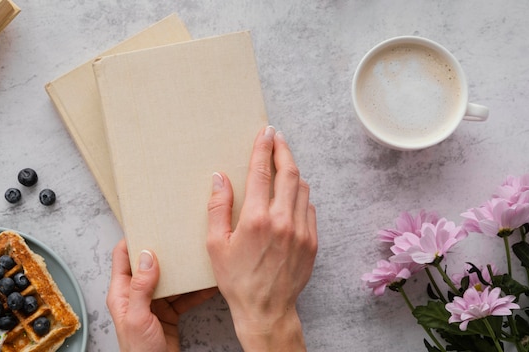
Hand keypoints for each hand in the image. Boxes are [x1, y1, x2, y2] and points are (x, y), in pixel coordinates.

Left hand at [107, 239, 216, 351]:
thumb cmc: (139, 351)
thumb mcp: (138, 317)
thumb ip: (141, 287)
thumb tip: (146, 256)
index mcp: (121, 293)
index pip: (122, 256)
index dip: (133, 239)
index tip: (148, 224)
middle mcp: (136, 295)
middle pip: (148, 264)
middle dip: (163, 250)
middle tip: (177, 236)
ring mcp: (154, 303)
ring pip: (168, 278)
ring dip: (182, 269)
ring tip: (194, 256)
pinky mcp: (169, 312)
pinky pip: (183, 296)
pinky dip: (195, 289)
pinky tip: (206, 282)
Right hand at [207, 126, 317, 350]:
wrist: (266, 309)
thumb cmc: (237, 280)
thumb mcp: (215, 245)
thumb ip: (218, 207)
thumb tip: (219, 178)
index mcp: (256, 219)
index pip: (261, 172)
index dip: (263, 147)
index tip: (265, 132)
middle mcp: (283, 221)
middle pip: (289, 173)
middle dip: (283, 150)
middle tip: (278, 137)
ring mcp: (301, 231)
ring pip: (303, 188)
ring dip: (293, 172)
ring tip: (283, 165)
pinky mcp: (312, 242)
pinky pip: (310, 208)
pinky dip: (301, 196)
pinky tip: (291, 196)